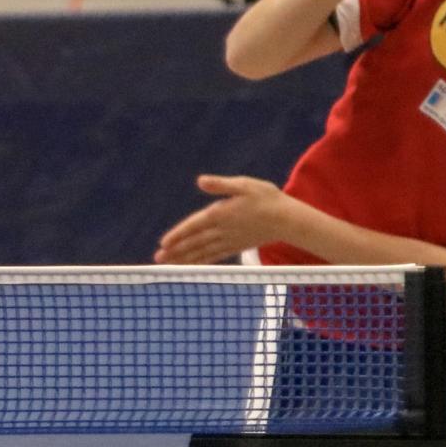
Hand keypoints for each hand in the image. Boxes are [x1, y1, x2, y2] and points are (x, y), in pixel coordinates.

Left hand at [154, 175, 297, 264]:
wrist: (287, 219)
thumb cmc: (266, 198)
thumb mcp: (244, 184)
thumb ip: (221, 185)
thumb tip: (200, 180)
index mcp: (221, 214)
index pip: (194, 226)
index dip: (178, 234)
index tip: (163, 243)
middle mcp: (222, 230)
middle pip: (194, 242)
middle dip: (176, 251)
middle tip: (158, 259)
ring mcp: (229, 241)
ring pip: (202, 252)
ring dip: (184, 259)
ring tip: (169, 265)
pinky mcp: (235, 246)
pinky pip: (214, 256)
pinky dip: (201, 261)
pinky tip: (192, 266)